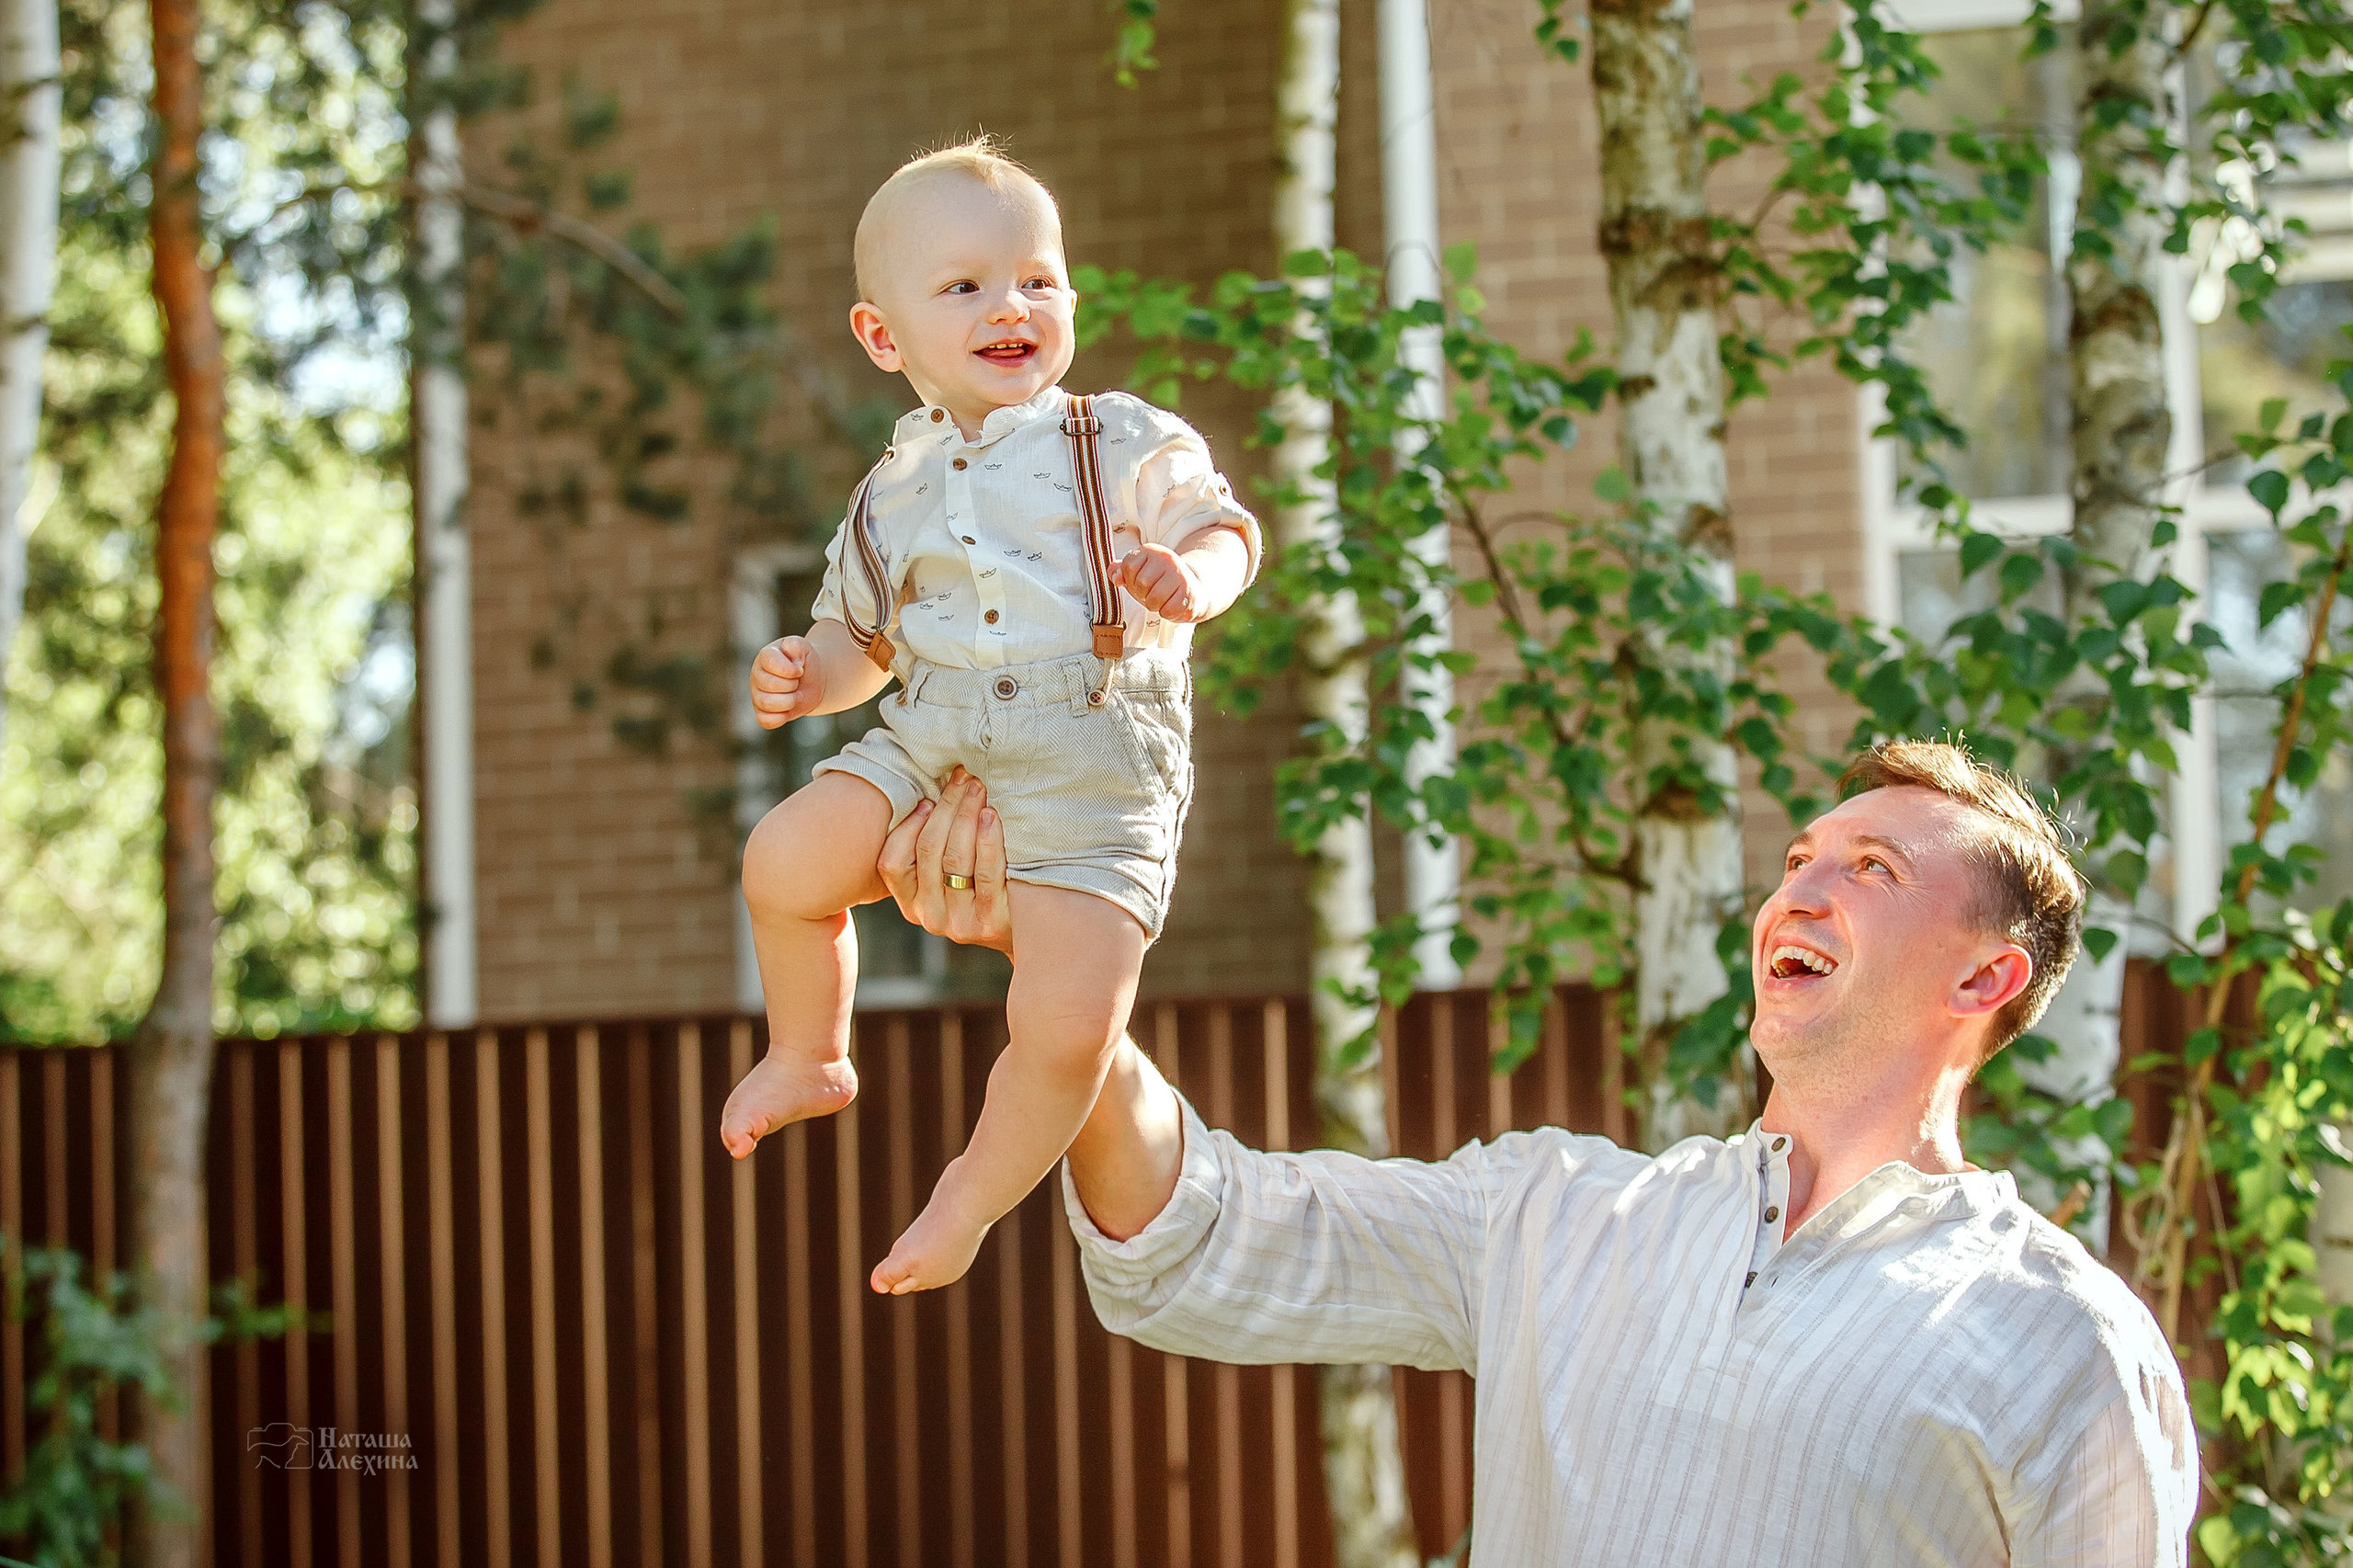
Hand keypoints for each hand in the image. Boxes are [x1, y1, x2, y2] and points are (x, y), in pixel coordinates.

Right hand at [749, 635, 823, 728]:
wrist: (812, 680)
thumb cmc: (804, 662)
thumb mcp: (804, 647)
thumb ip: (795, 645)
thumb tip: (792, 661)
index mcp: (765, 656)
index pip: (770, 662)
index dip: (790, 669)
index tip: (800, 669)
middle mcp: (757, 675)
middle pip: (770, 685)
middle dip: (792, 686)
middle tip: (798, 683)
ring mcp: (757, 695)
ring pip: (767, 704)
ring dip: (790, 701)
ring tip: (796, 695)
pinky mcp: (762, 713)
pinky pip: (764, 721)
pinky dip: (780, 718)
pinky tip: (789, 710)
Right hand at [876, 768, 1012, 952]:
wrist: (1028, 931)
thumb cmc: (985, 890)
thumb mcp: (950, 877)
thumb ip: (934, 848)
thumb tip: (933, 794)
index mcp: (910, 902)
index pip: (891, 862)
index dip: (908, 826)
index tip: (929, 798)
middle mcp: (929, 916)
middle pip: (928, 850)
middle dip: (945, 807)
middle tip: (963, 778)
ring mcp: (958, 923)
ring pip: (954, 858)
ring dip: (965, 815)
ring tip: (978, 789)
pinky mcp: (990, 922)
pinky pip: (986, 873)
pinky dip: (987, 840)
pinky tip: (990, 816)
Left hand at [1118, 544, 1206, 622]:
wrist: (1194, 589)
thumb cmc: (1161, 582)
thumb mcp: (1139, 572)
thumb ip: (1122, 571)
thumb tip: (1115, 576)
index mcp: (1152, 551)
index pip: (1128, 567)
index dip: (1130, 580)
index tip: (1142, 581)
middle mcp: (1167, 559)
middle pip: (1141, 584)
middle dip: (1143, 594)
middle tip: (1154, 592)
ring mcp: (1180, 576)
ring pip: (1153, 599)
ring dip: (1155, 605)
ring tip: (1163, 599)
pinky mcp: (1189, 594)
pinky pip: (1167, 611)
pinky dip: (1167, 613)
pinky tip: (1173, 605)